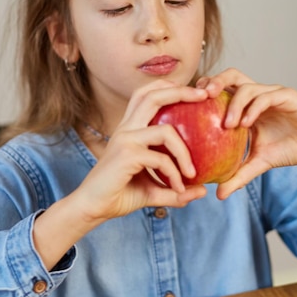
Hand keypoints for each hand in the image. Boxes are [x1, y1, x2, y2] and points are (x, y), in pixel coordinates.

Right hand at [75, 80, 208, 224]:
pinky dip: (174, 175)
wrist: (92, 209)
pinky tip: (177, 189)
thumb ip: (176, 189)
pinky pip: (161, 160)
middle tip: (204, 95)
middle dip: (181, 91)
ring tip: (193, 174)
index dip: (170, 87)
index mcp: (130, 128)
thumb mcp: (154, 190)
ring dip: (185, 153)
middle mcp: (127, 128)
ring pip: (166, 131)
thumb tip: (203, 191)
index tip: (195, 93)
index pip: (147, 95)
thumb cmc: (119, 195)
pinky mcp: (127, 155)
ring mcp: (126, 139)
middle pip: (153, 96)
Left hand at [197, 68, 296, 197]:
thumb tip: (219, 195)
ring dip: (234, 104)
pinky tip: (246, 124)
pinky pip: (266, 96)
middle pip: (231, 75)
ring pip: (247, 86)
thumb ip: (238, 175)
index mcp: (246, 104)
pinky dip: (253, 108)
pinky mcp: (287, 96)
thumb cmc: (287, 149)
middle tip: (201, 98)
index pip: (221, 87)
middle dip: (214, 81)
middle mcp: (257, 93)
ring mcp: (271, 92)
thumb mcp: (258, 163)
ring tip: (227, 124)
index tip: (189, 103)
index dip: (204, 89)